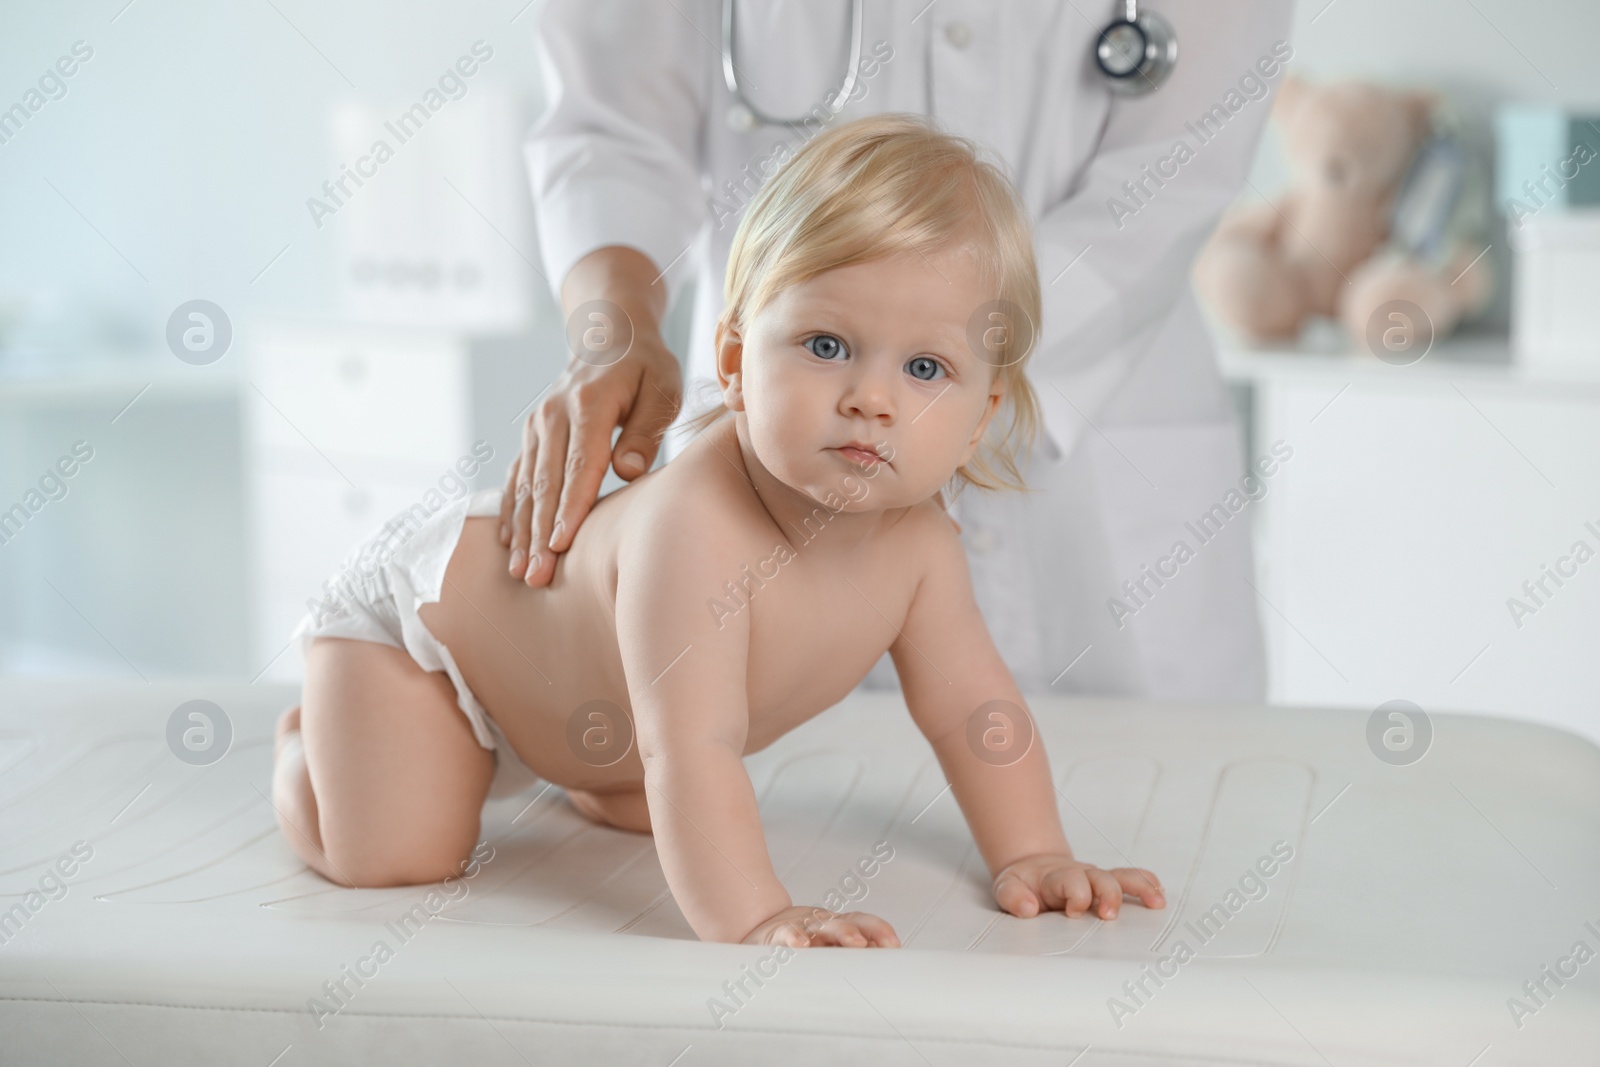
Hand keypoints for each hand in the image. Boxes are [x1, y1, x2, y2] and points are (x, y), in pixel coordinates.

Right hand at [500, 330, 680, 586]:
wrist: (608, 333)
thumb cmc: (647, 366)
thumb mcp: (663, 387)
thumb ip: (647, 428)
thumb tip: (629, 470)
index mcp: (588, 402)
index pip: (579, 465)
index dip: (570, 508)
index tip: (560, 545)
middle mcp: (553, 414)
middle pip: (546, 483)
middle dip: (539, 533)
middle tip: (536, 575)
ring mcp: (537, 424)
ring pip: (526, 485)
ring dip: (521, 530)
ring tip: (519, 571)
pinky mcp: (531, 434)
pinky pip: (516, 476)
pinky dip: (511, 510)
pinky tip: (508, 542)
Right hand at [741, 905, 900, 947]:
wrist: (756, 932)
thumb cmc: (797, 947)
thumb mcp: (825, 951)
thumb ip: (849, 959)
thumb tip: (881, 974)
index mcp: (837, 928)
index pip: (863, 923)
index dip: (879, 930)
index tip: (894, 944)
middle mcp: (823, 925)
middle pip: (850, 921)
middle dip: (868, 928)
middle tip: (881, 942)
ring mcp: (802, 927)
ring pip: (824, 925)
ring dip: (843, 931)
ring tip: (856, 941)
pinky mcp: (777, 935)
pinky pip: (786, 934)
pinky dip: (794, 937)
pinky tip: (801, 945)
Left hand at [993, 854, 1164, 919]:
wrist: (1032, 868)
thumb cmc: (1022, 885)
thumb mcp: (1007, 888)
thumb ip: (1013, 897)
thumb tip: (1027, 908)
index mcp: (1057, 878)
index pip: (1071, 882)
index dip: (1076, 896)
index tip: (1074, 912)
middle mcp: (1081, 875)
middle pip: (1101, 879)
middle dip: (1109, 895)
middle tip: (1110, 915)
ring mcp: (1096, 879)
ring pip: (1121, 878)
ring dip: (1139, 888)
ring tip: (1156, 902)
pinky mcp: (1107, 884)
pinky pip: (1130, 879)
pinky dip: (1146, 883)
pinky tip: (1160, 895)